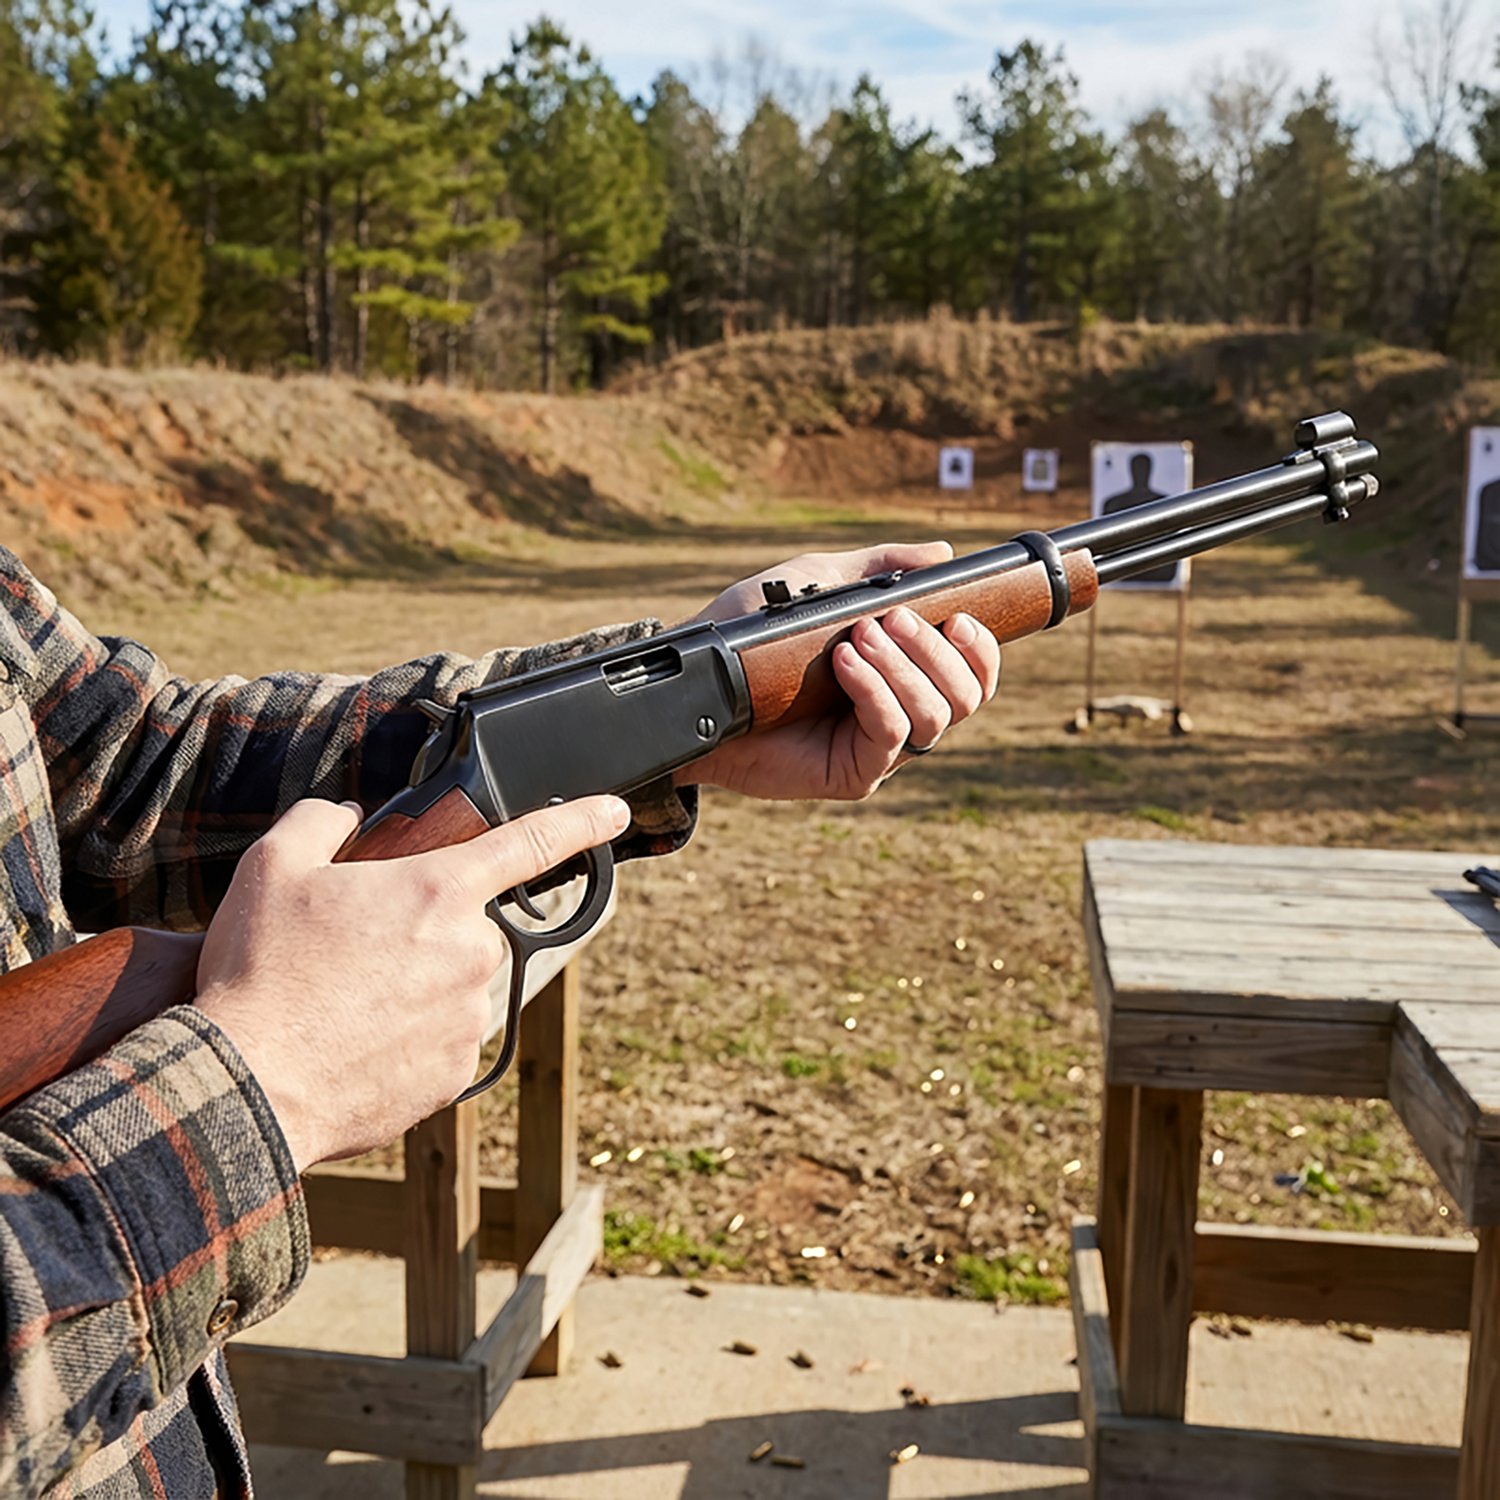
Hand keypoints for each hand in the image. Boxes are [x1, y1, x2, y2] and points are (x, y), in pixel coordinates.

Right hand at [195, 794, 628, 1172]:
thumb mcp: (273, 866)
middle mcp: (471, 952)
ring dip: (412, 986)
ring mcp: (468, 1018)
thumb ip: (324, 821)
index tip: (614, 813)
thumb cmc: (261, 972)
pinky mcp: (456, 1074)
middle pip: (463, 924)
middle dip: (420, 930)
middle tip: (352, 949)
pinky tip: (355, 1041)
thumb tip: (349, 818)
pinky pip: (442, 1039)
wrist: (247, 1085)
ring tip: (342, 1002)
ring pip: (451, 984)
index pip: (532, 842)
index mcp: (439, 892)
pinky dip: (406, 1037)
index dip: (581, 821)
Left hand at [680, 542, 1001, 800]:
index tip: (959, 617)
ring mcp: (879, 750)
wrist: (700, 680)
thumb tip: (943, 554)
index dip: (980, 649)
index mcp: (904, 675)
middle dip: (936, 651)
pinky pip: (892, 735)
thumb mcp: (819, 584)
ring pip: (936, 716)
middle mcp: (901, 715)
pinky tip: (845, 664)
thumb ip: (881, 568)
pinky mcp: (853, 774)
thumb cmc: (752, 634)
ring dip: (905, 668)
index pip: (974, 675)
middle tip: (892, 619)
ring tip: (858, 638)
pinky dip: (876, 691)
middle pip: (965, 696)